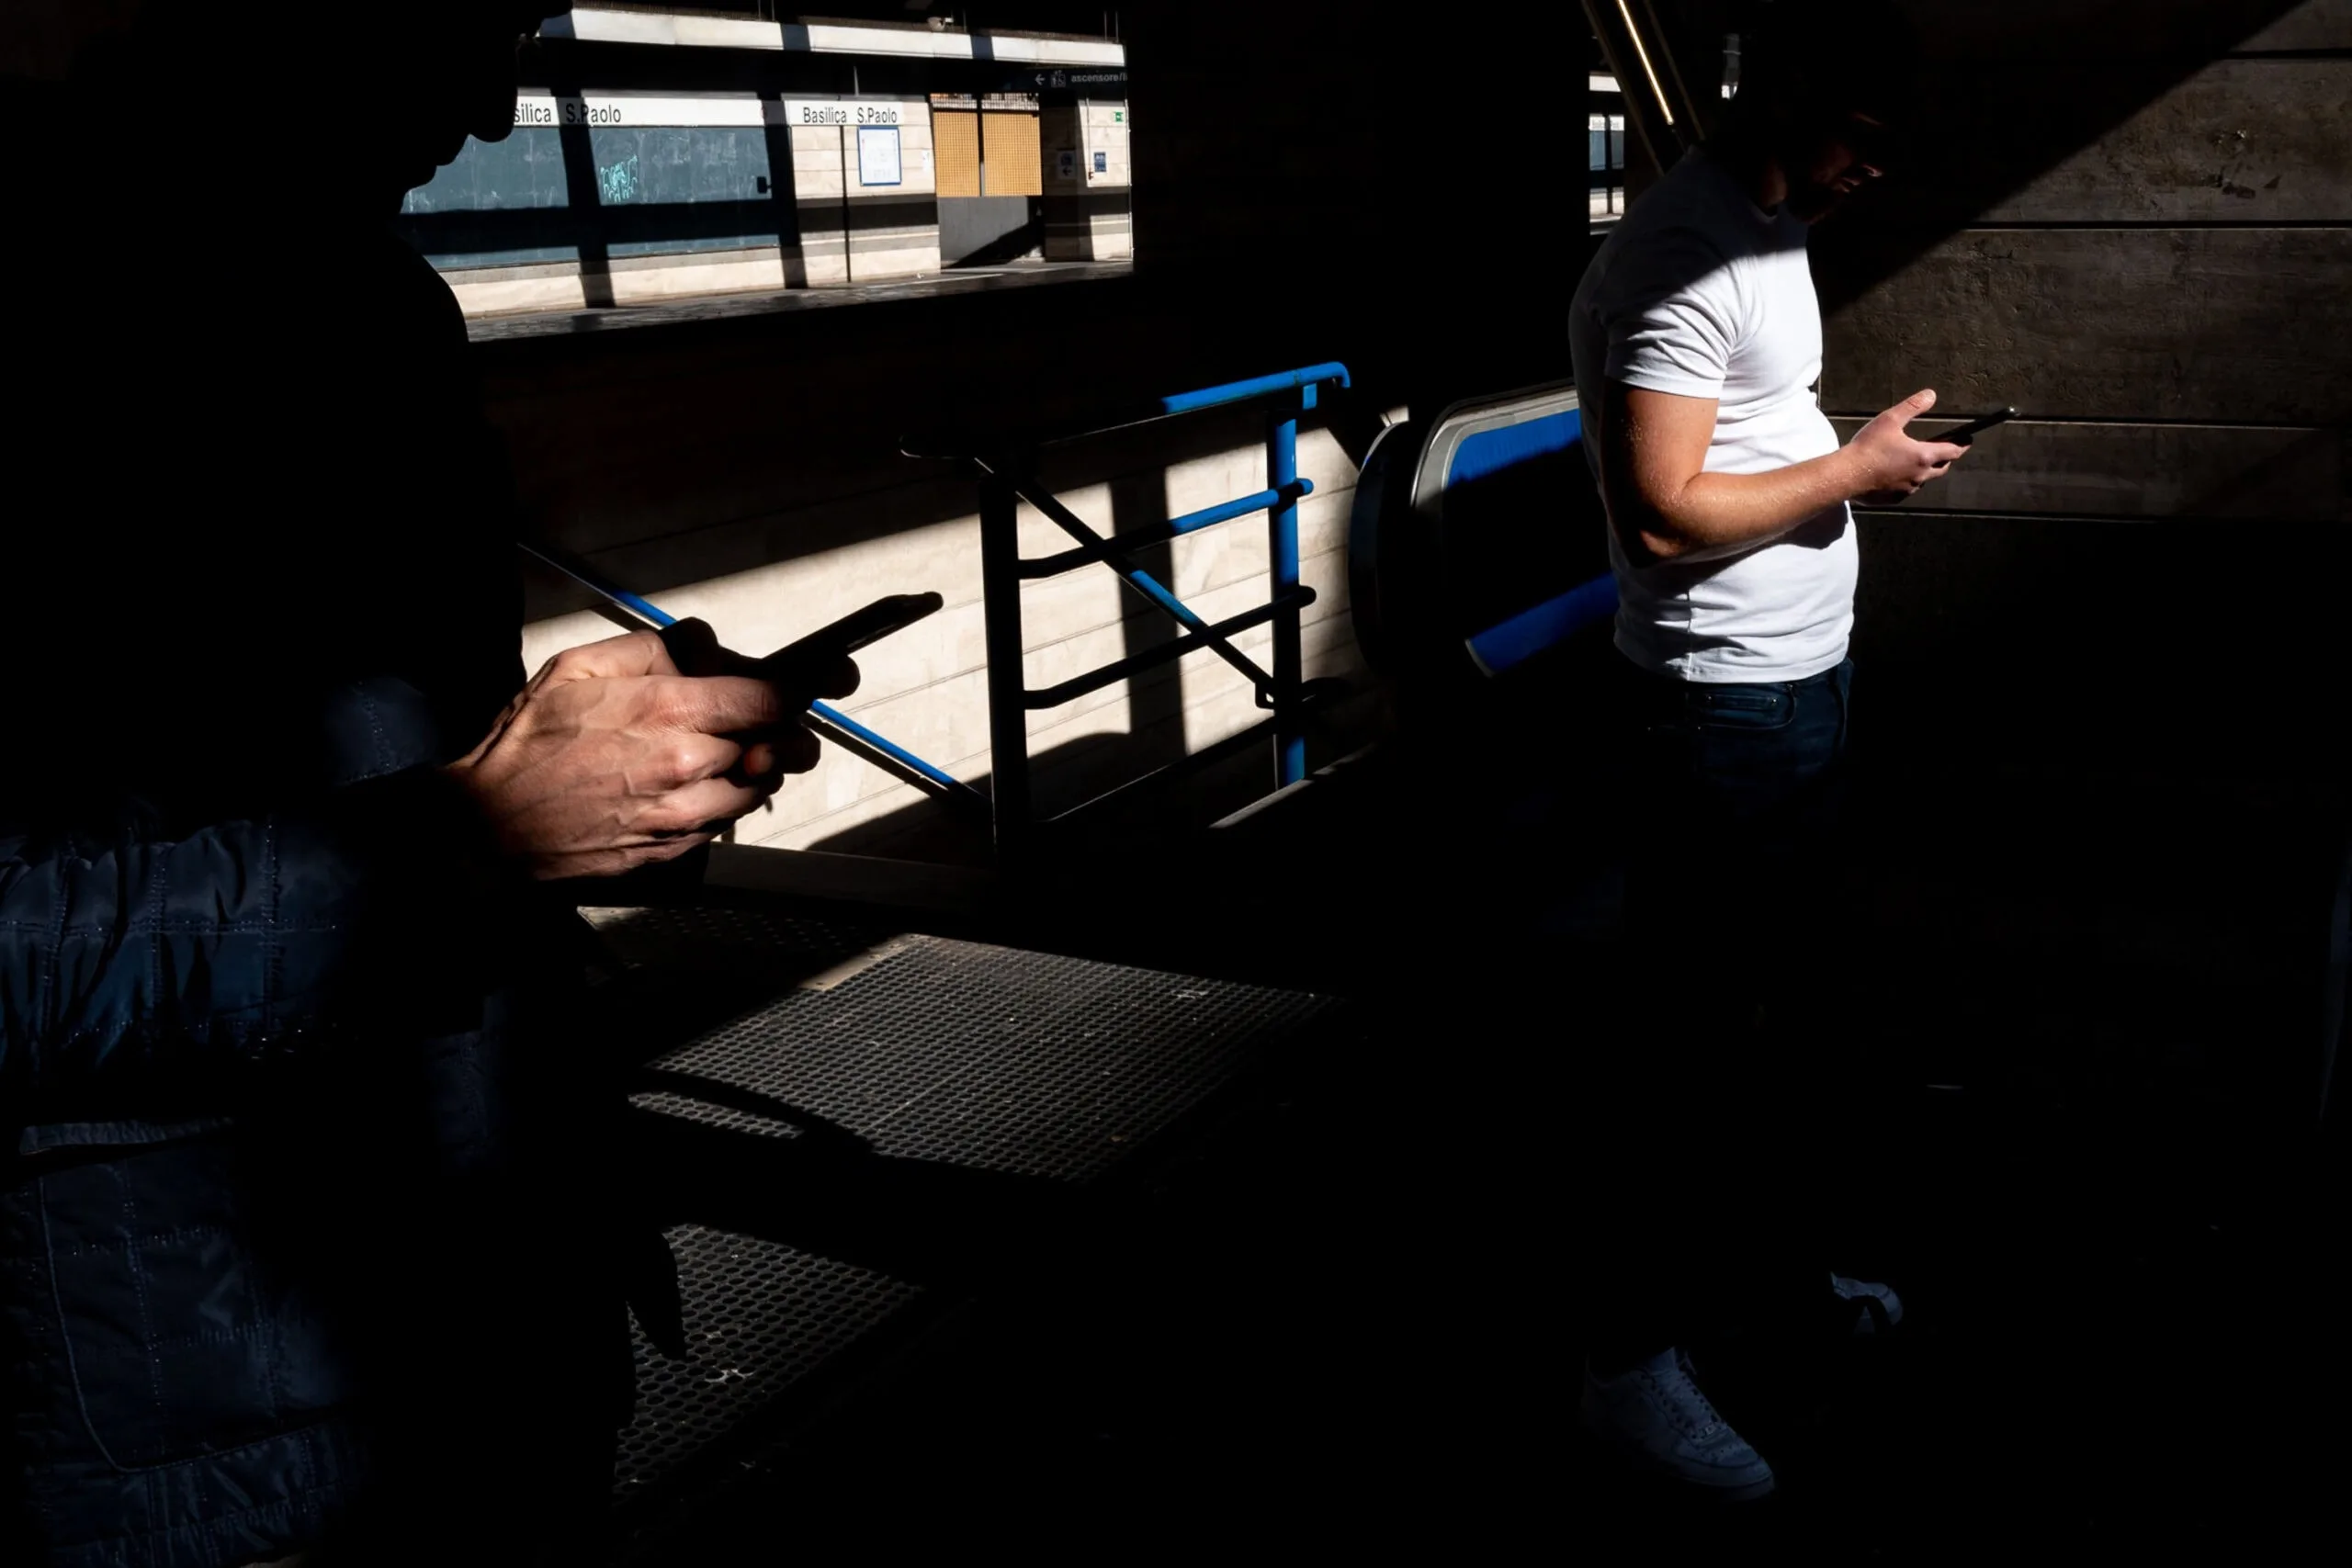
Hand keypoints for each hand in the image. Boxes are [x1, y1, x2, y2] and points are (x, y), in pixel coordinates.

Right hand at [444, 622, 847, 880]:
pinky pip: (727, 818)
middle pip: (780, 744)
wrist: (489, 824)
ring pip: (760, 786)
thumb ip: (655, 648)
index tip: (832, 677)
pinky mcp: (675, 848)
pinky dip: (726, 798)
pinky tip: (695, 783)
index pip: (773, 697)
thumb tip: (704, 643)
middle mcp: (688, 765)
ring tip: (726, 748)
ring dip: (758, 765)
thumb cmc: (528, 742)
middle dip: (785, 727)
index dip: (809, 685)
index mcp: (670, 710)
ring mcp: (684, 813)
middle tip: (772, 716)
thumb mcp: (581, 666)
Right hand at [1844, 388, 1967, 504]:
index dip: (1962, 445)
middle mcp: (1920, 476)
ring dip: (1924, 471)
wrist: (1846, 476)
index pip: (1952, 451)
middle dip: (1945, 459)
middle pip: (1942, 468)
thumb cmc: (1868, 447)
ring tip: (1914, 462)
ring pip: (1923, 480)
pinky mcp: (1894, 499)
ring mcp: (1907, 490)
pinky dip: (1907, 482)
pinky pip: (1907, 490)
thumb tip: (1931, 395)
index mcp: (1923, 456)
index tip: (1967, 441)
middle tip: (1943, 451)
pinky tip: (1895, 475)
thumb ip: (1912, 407)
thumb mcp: (1890, 420)